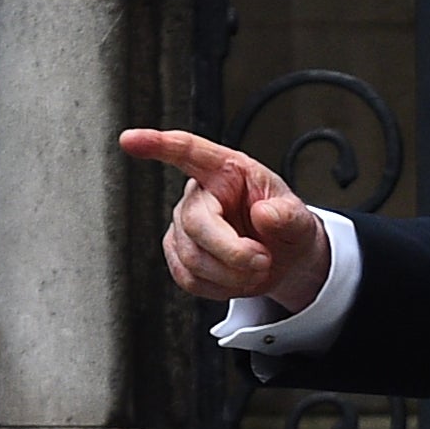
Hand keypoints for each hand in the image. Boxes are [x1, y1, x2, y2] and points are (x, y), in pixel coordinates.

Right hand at [119, 128, 332, 313]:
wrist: (283, 259)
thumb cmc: (285, 227)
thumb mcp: (299, 218)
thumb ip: (289, 215)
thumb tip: (265, 215)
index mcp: (226, 171)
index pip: (188, 152)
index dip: (158, 145)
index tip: (130, 140)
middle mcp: (199, 194)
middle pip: (194, 224)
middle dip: (232, 252)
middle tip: (263, 262)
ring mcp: (184, 225)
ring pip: (191, 258)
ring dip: (231, 275)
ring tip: (256, 269)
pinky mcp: (179, 254)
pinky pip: (188, 279)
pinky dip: (220, 288)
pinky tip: (236, 278)